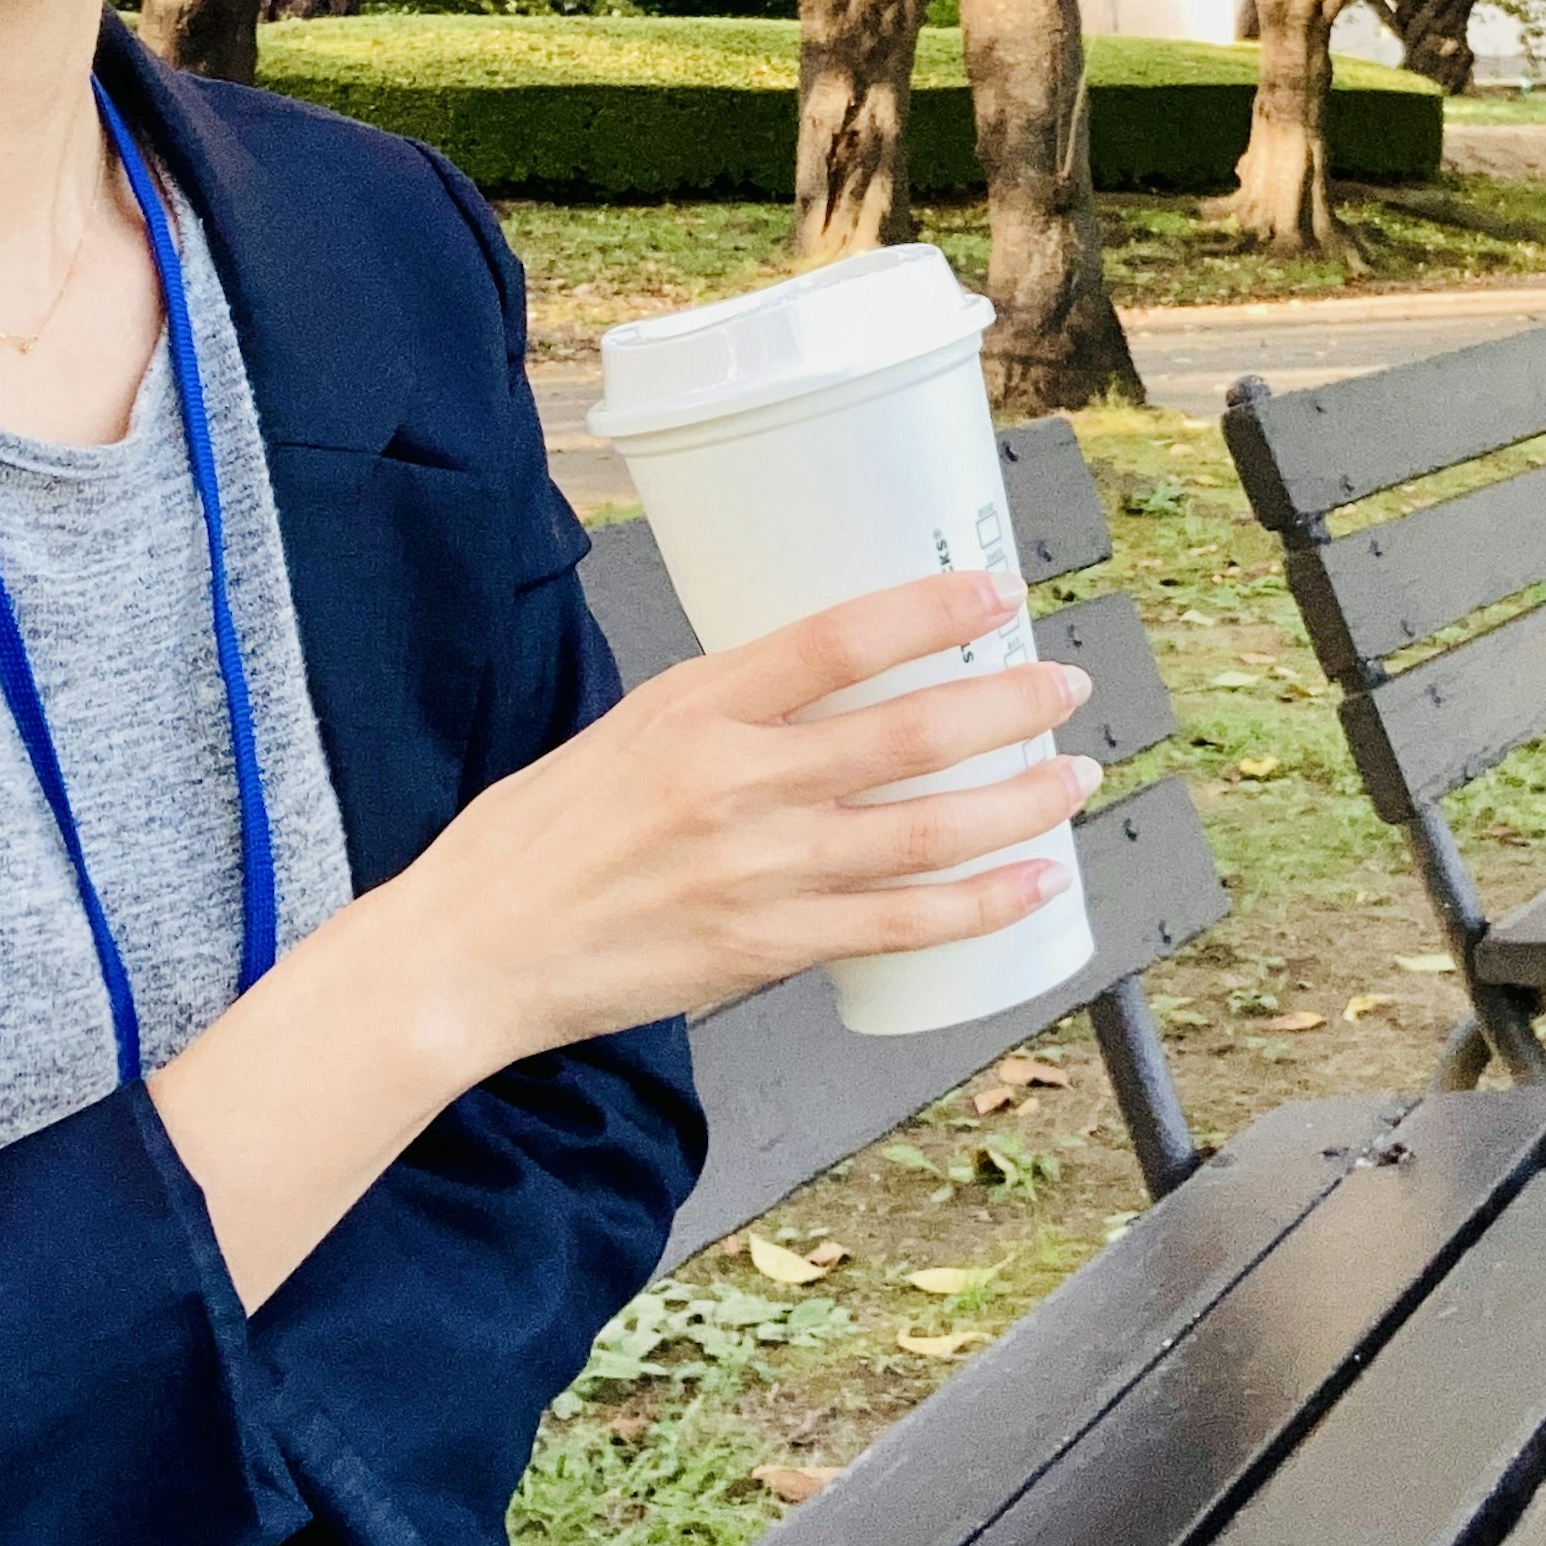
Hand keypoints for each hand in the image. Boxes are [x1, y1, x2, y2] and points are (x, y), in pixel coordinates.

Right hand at [394, 565, 1095, 1072]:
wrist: (471, 953)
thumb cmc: (537, 836)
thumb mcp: (626, 730)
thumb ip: (724, 709)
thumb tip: (821, 686)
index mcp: (694, 707)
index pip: (838, 638)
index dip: (932, 611)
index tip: (996, 593)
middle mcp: (735, 783)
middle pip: (908, 735)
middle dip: (1008, 705)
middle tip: (1063, 685)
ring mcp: (758, 873)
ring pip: (926, 832)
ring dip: (1018, 802)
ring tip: (1074, 776)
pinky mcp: (766, 949)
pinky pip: (899, 926)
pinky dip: (979, 905)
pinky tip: (1034, 884)